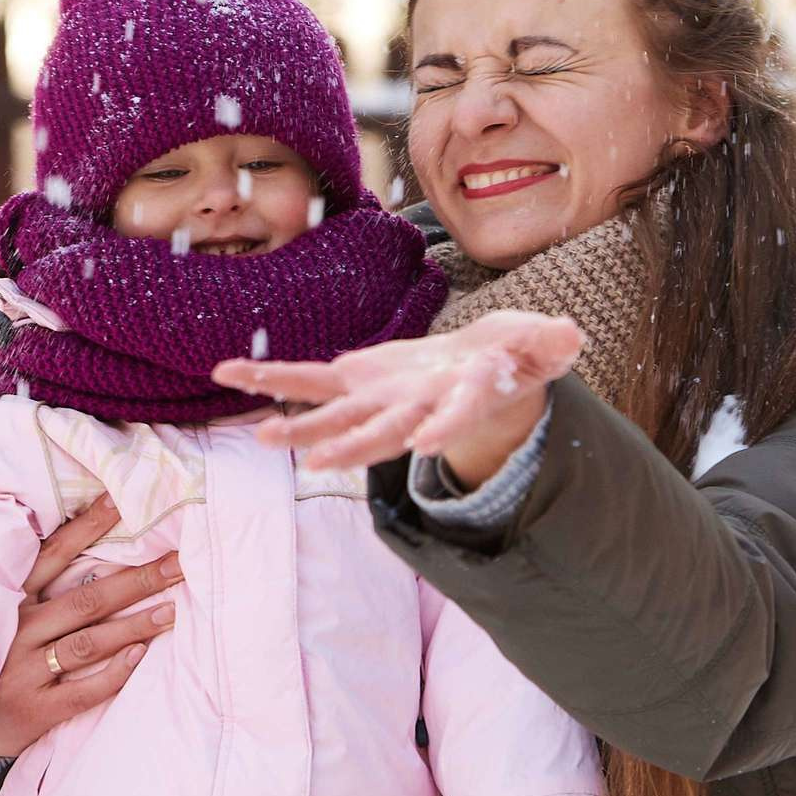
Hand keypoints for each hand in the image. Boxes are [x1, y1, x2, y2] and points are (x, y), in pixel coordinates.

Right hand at [0, 493, 182, 757]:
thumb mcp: (2, 614)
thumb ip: (37, 587)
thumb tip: (94, 552)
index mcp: (12, 599)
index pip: (55, 554)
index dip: (89, 526)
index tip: (123, 500)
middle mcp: (18, 629)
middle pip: (87, 598)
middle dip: (137, 579)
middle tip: (178, 563)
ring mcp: (26, 670)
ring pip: (89, 642)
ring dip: (135, 624)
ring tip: (172, 609)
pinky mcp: (36, 709)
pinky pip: (83, 690)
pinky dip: (114, 671)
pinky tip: (141, 655)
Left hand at [211, 310, 583, 484]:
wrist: (479, 372)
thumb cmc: (516, 358)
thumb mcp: (543, 345)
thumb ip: (552, 342)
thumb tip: (569, 335)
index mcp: (459, 401)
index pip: (454, 417)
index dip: (444, 427)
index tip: (428, 442)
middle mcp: (411, 412)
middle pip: (381, 434)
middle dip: (351, 445)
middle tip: (317, 460)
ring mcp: (378, 400)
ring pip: (330, 417)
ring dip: (295, 427)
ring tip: (257, 437)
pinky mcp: (353, 379)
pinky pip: (304, 380)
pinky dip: (268, 378)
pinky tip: (227, 375)